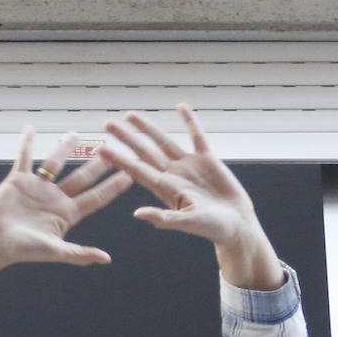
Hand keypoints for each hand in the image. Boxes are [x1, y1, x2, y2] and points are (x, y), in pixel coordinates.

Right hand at [0, 129, 132, 297]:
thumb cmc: (22, 250)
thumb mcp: (54, 250)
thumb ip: (80, 253)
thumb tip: (106, 259)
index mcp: (66, 215)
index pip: (95, 198)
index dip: (112, 187)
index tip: (129, 175)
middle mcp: (55, 199)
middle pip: (81, 177)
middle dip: (97, 164)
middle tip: (112, 149)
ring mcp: (37, 188)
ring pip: (55, 163)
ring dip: (65, 148)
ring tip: (76, 134)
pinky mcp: (17, 181)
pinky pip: (24, 158)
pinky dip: (26, 143)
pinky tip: (30, 129)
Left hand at [99, 104, 284, 290]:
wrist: (236, 226)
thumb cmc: (212, 229)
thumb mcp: (188, 223)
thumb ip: (164, 218)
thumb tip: (138, 214)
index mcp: (165, 189)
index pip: (137, 170)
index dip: (119, 159)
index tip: (101, 148)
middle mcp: (172, 175)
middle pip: (144, 152)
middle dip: (126, 138)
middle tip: (106, 124)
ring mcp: (188, 165)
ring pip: (164, 141)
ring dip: (147, 128)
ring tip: (130, 115)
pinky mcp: (207, 159)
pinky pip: (196, 136)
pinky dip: (190, 121)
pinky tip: (180, 107)